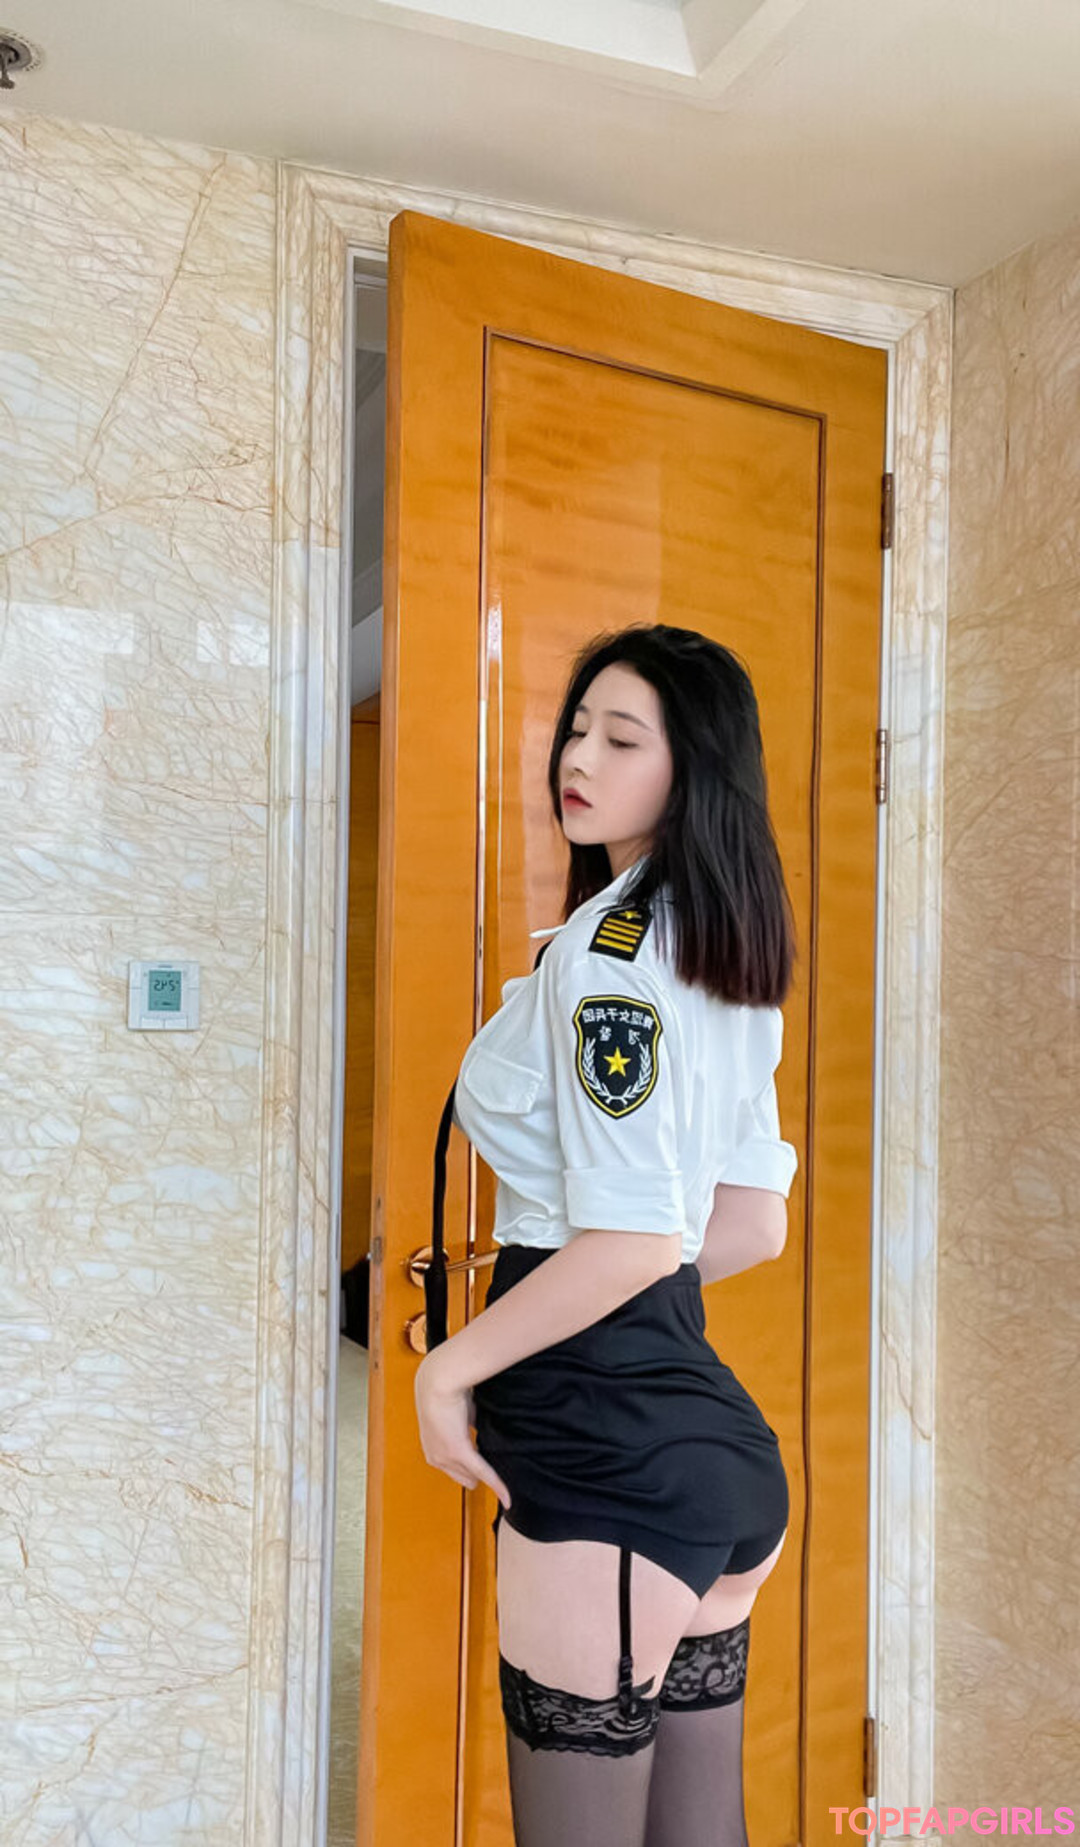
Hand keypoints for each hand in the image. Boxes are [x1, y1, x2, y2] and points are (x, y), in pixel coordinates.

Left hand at [414, 1350, 511, 1509]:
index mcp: (431, 1447)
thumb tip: (480, 1427)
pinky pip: (483, 1472)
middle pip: (464, 1477)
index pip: (454, 1468)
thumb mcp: (455, 1413)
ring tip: (505, 1480)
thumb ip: (466, 1425)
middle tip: (496, 1465)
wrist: (438, 1379)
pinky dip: (496, 1485)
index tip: (485, 1468)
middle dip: (478, 1474)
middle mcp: (435, 1457)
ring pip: (473, 1477)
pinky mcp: (459, 1452)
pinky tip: (508, 1498)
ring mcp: (445, 1456)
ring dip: (487, 1476)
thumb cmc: (447, 1389)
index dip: (471, 1468)